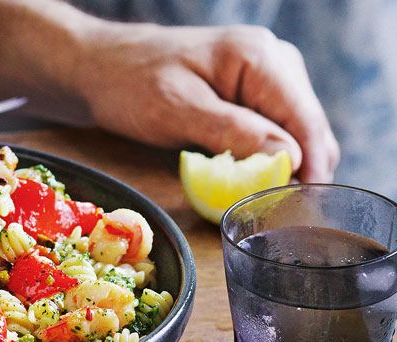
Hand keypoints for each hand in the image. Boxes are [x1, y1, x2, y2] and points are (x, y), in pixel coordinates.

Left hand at [0, 0, 338, 182]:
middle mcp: (273, 61)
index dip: (311, 166)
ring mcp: (265, 78)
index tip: (303, 207)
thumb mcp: (177, 111)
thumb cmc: (130, 84)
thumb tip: (290, 160)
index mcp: (259, 57)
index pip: (304, 118)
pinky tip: (252, 182)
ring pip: (295, 133)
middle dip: (301, 170)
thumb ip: (234, 133)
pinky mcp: (251, 95)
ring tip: (267, 203)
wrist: (100, 67)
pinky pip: (274, 132)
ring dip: (285, 167)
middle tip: (282, 214)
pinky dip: (267, 159)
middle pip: (308, 127)